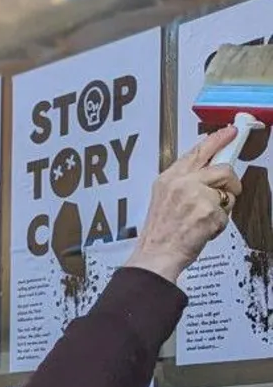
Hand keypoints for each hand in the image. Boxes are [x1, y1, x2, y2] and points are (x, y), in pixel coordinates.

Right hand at [125, 125, 242, 282]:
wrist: (156, 254)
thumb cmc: (160, 232)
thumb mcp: (164, 198)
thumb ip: (185, 181)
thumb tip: (209, 170)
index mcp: (169, 178)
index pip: (198, 151)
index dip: (218, 139)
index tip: (231, 132)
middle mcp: (182, 183)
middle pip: (222, 168)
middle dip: (230, 182)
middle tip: (229, 190)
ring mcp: (196, 196)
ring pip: (228, 192)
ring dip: (223, 206)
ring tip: (204, 218)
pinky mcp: (209, 210)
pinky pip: (227, 212)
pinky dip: (219, 223)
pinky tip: (203, 228)